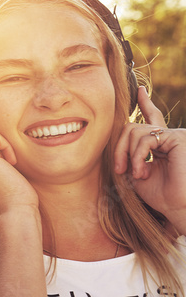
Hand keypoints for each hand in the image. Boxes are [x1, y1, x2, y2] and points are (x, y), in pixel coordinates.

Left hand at [114, 86, 185, 231]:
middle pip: (132, 128)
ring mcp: (174, 135)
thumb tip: (121, 141)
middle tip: (119, 170)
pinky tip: (141, 172)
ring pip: (135, 132)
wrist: (177, 206)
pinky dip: (137, 156)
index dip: (146, 104)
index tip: (140, 90)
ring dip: (129, 156)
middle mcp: (168, 136)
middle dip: (119, 148)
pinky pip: (145, 139)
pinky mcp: (177, 138)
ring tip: (135, 174)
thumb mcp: (137, 172)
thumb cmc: (160, 194)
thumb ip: (129, 155)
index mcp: (160, 143)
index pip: (152, 119)